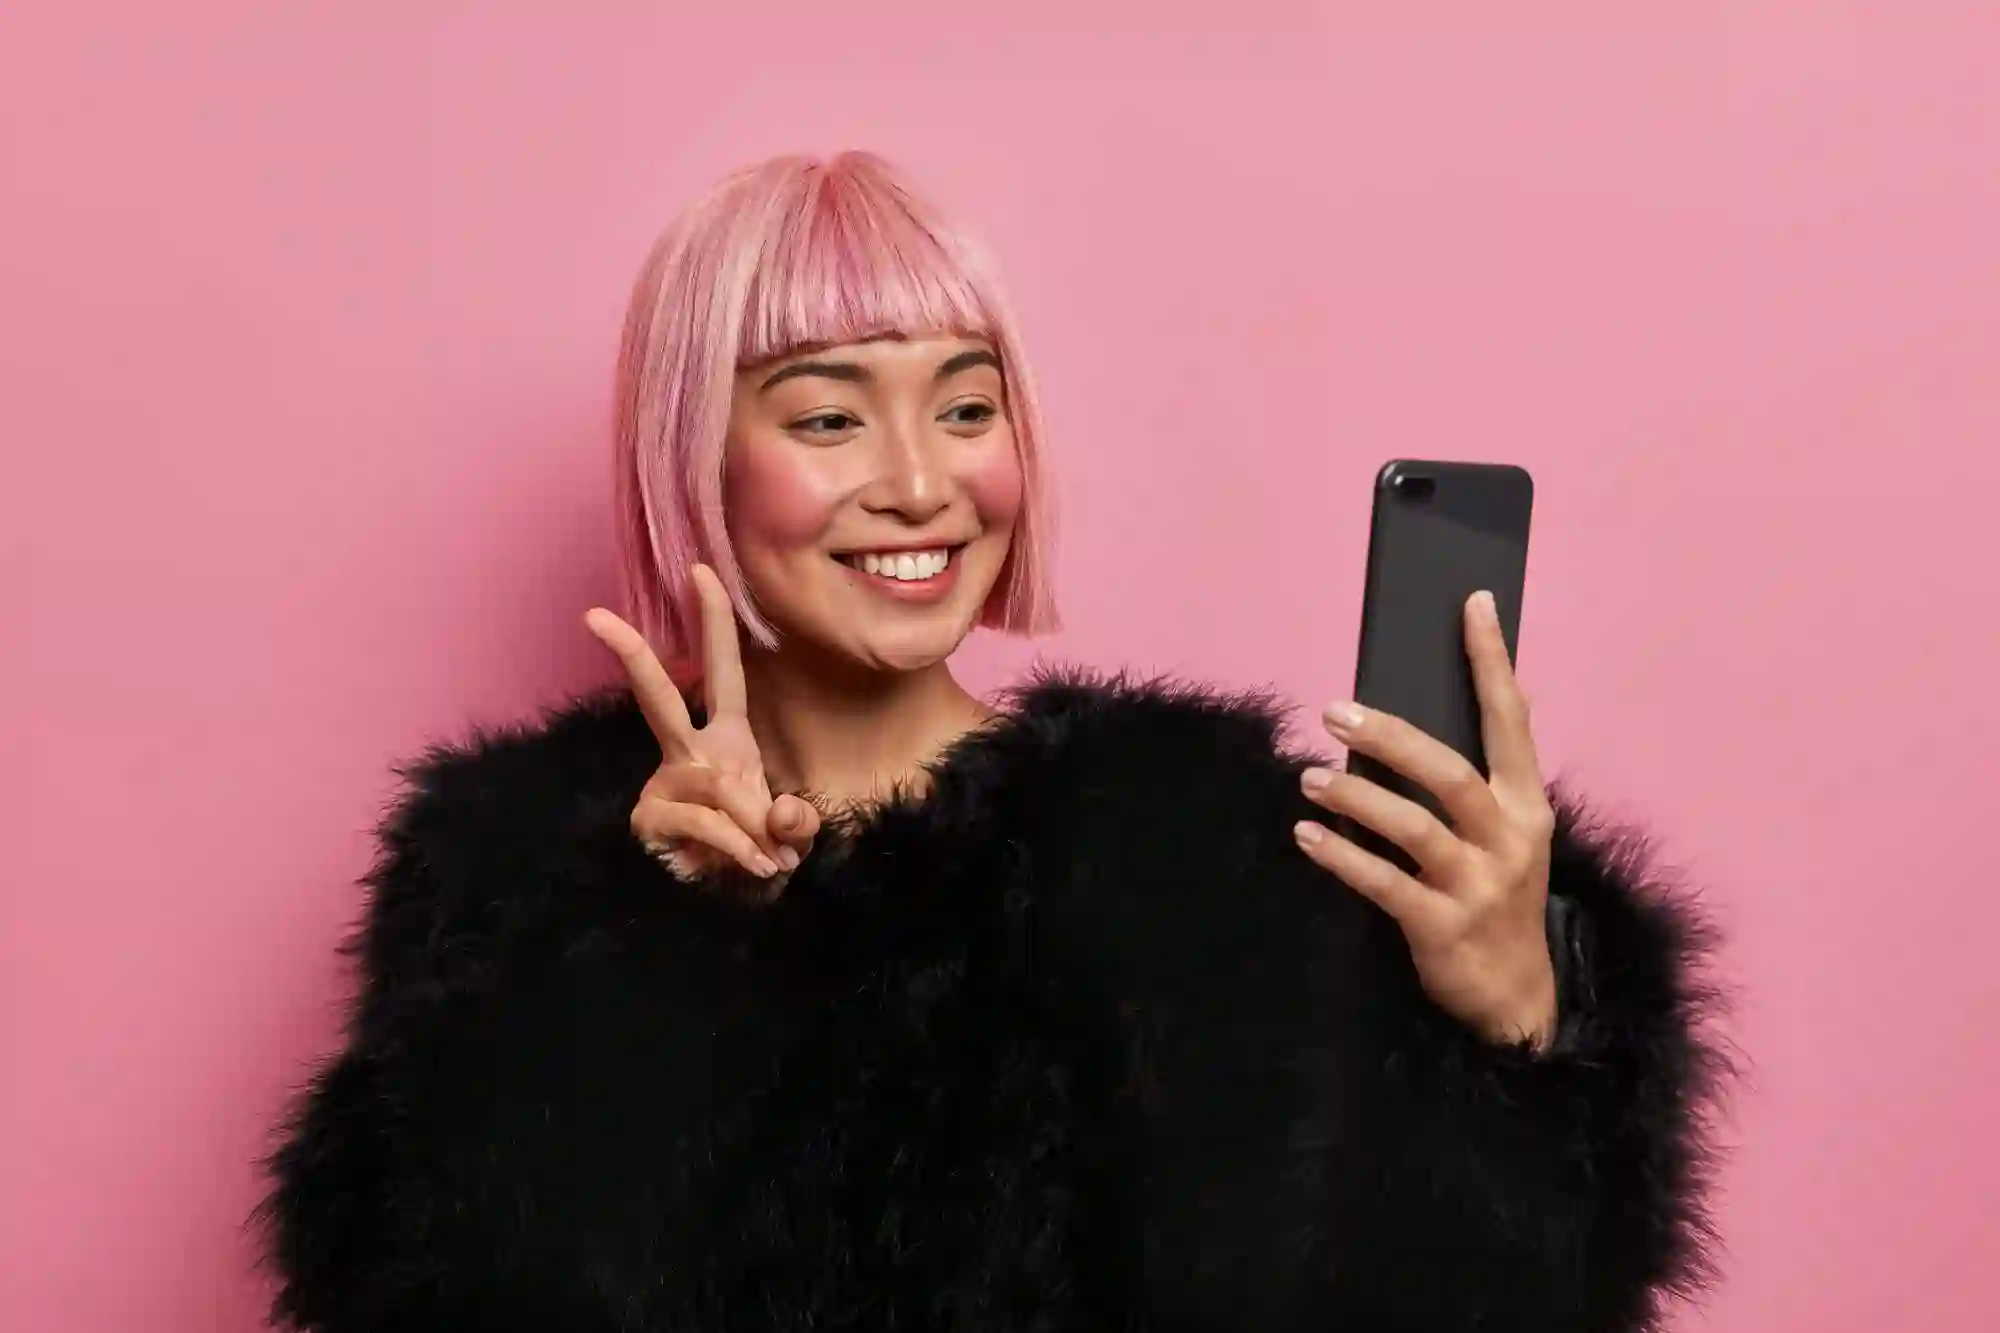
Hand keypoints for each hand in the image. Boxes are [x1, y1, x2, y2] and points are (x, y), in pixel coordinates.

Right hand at [583, 564, 818, 898]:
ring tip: (770, 861)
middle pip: (659, 697)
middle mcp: (689, 755)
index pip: (724, 672)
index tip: (702, 571)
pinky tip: (755, 869)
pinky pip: (702, 821)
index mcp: (727, 741)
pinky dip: (736, 846)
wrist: (727, 913)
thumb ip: (796, 823)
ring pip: (711, 783)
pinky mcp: (649, 821)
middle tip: (594, 616)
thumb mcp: (791, 839)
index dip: (716, 622)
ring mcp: (664, 786)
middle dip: (632, 656)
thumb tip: (780, 815)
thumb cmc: (756, 862)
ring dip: (750, 825)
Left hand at [1293, 591, 1559, 1049]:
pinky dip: (1342, 859)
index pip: (1512, 719)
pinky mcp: (1444, 928)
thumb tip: (1464, 707)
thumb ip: (1484, 777)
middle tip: (1334, 711)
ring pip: (1415, 828)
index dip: (1492, 661)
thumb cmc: (1496, 896)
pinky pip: (1385, 886)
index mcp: (1526, 805)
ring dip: (1355, 798)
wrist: (1517, 999)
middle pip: (1449, 773)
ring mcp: (1479, 886)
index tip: (1472, 604)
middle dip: (1391, 736)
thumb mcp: (1509, 833)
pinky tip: (1306, 837)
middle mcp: (1510, 838)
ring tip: (1310, 777)